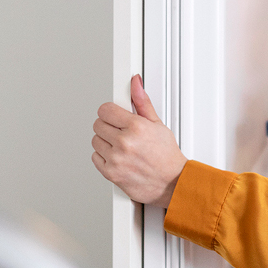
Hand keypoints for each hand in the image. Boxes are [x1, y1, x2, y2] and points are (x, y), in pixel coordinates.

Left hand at [92, 75, 186, 208]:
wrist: (172, 182)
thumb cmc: (167, 156)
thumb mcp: (158, 125)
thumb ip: (142, 103)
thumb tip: (135, 84)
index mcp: (136, 127)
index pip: (105, 110)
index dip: (110, 112)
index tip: (114, 115)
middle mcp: (124, 143)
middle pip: (98, 124)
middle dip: (108, 126)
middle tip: (121, 132)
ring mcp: (116, 159)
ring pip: (95, 141)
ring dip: (105, 142)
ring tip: (122, 146)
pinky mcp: (110, 173)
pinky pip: (95, 157)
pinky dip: (104, 157)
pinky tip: (118, 157)